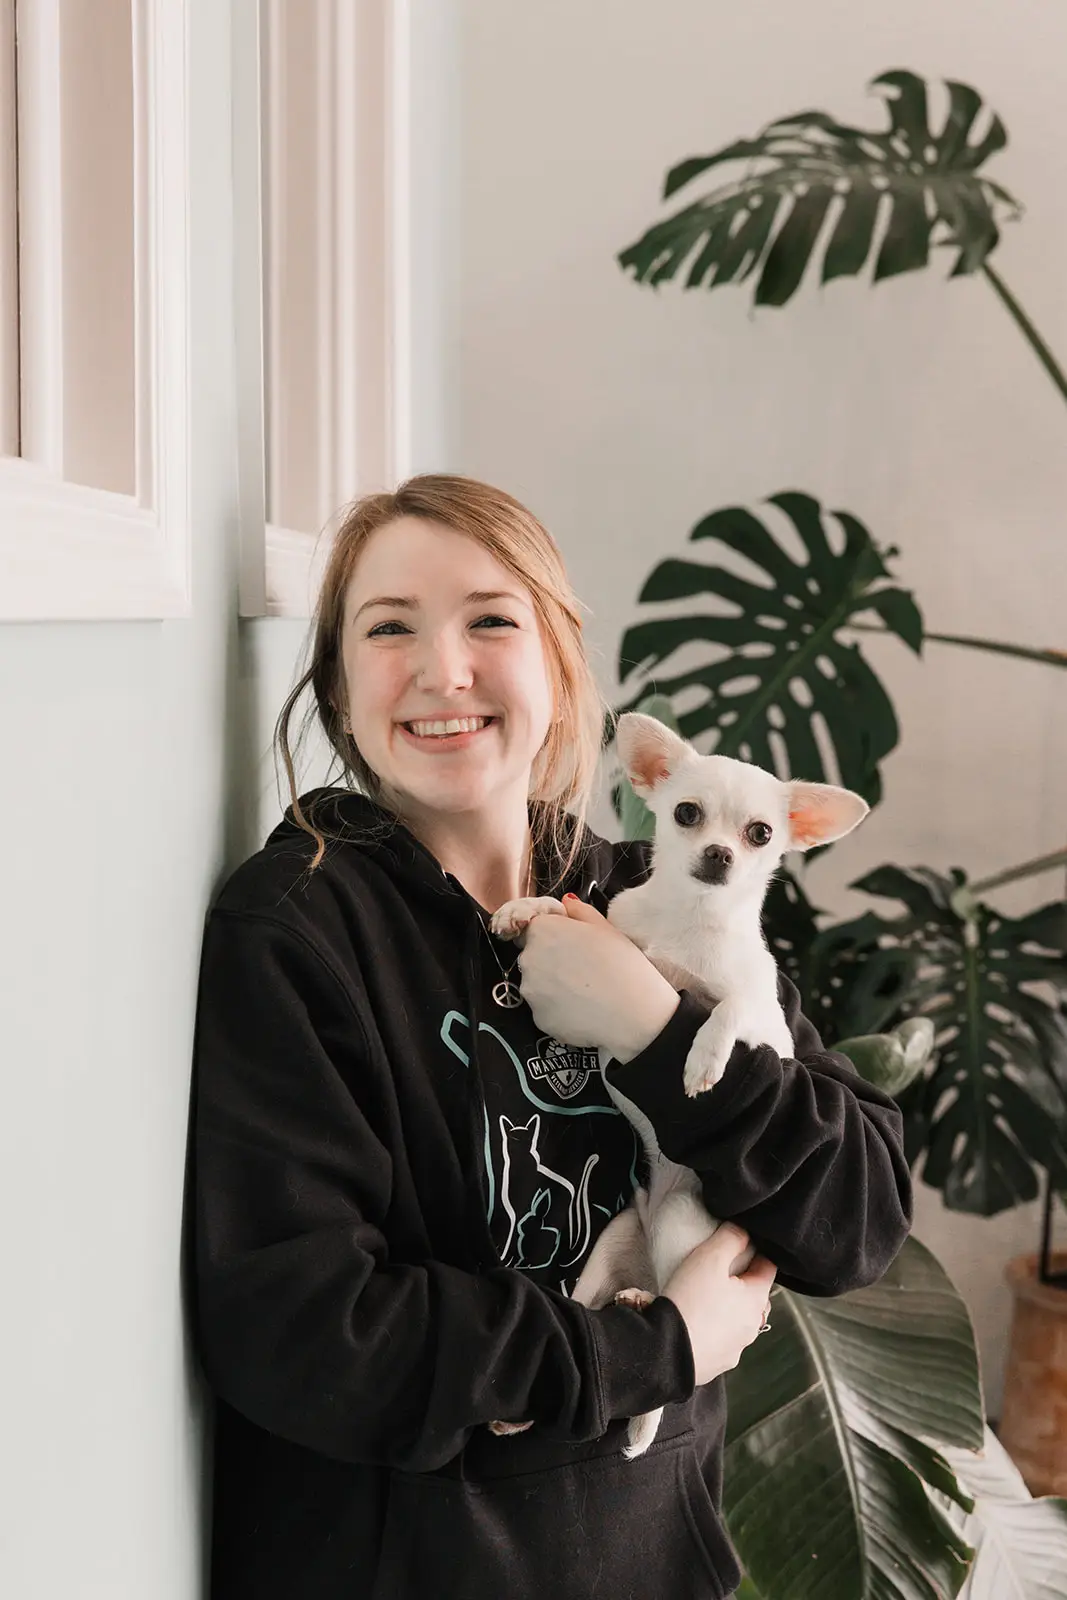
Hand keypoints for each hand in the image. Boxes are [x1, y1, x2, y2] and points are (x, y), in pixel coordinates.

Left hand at [515, 896, 678, 1061]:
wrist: (635, 1015)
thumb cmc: (624, 968)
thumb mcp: (607, 928)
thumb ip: (580, 911)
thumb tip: (567, 903)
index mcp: (544, 931)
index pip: (535, 928)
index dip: (554, 935)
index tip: (571, 944)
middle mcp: (529, 959)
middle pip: (534, 956)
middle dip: (552, 960)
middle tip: (583, 968)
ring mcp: (531, 991)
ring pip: (538, 984)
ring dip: (554, 986)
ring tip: (586, 990)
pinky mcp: (538, 1018)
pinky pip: (545, 1009)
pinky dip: (559, 1009)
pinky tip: (584, 1008)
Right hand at [661, 1223, 775, 1385]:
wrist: (666, 1352)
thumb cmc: (691, 1300)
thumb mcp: (709, 1258)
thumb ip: (731, 1238)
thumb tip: (745, 1230)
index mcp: (757, 1299)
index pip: (769, 1267)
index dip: (756, 1252)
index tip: (740, 1244)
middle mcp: (753, 1326)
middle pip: (756, 1296)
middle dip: (744, 1282)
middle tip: (721, 1271)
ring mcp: (736, 1349)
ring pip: (740, 1321)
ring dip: (730, 1309)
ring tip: (706, 1299)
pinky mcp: (718, 1364)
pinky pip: (721, 1341)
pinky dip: (714, 1331)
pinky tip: (697, 1324)